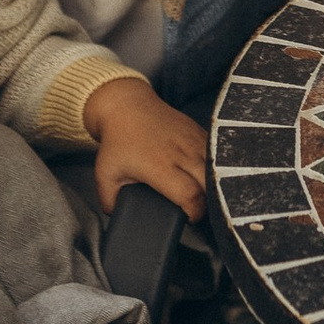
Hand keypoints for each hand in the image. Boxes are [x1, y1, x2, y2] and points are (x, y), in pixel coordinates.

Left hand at [82, 75, 208, 217]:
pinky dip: (214, 167)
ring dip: (213, 185)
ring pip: (217, 170)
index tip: (187, 217)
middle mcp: (182, 154)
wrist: (127, 106)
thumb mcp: (105, 174)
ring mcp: (194, 141)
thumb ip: (109, 200)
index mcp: (160, 167)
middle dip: (207, 203)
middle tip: (195, 208)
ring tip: (202, 193)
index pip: (191, 197)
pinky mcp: (199, 132)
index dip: (194, 213)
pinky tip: (205, 174)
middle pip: (210, 186)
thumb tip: (117, 215)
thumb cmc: (118, 140)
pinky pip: (217, 154)